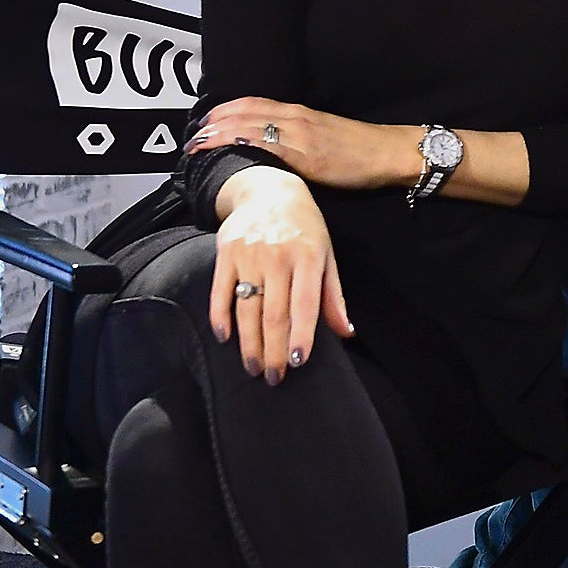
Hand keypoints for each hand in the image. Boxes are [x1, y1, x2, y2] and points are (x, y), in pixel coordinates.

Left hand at [188, 97, 416, 191]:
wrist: (388, 153)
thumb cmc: (360, 148)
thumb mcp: (324, 134)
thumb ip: (297, 137)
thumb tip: (272, 148)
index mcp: (298, 113)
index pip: (252, 104)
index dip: (224, 111)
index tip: (203, 122)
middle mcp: (295, 118)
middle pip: (243, 113)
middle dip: (213, 124)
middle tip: (191, 137)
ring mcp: (299, 135)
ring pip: (249, 127)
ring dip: (219, 135)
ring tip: (197, 145)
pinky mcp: (305, 155)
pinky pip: (267, 146)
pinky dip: (242, 145)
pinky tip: (227, 150)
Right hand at [210, 167, 353, 383]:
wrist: (269, 190)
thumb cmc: (305, 227)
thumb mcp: (327, 254)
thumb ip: (333, 295)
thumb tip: (347, 332)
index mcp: (310, 257)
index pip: (305, 304)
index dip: (301, 336)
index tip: (297, 363)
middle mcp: (279, 256)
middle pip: (274, 313)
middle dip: (273, 350)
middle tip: (273, 377)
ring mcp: (250, 254)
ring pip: (246, 308)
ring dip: (248, 343)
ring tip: (254, 367)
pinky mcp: (225, 253)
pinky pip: (220, 292)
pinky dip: (220, 318)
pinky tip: (225, 339)